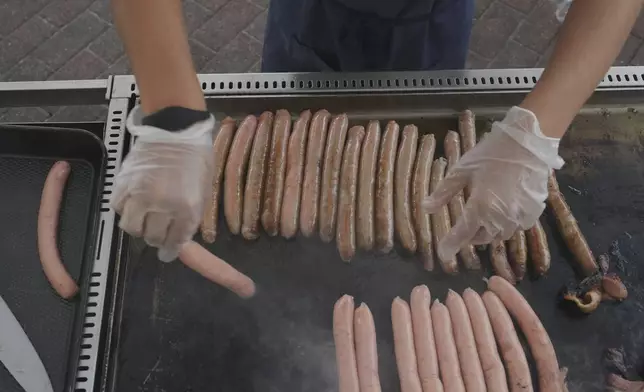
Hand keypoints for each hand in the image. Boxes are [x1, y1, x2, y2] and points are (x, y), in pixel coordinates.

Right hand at [111, 106, 213, 261]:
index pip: (175, 241)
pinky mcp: (123, 183)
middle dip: (156, 238)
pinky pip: (117, 207)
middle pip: (152, 237)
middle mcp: (162, 205)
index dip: (170, 249)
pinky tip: (133, 204)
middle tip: (158, 232)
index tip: (167, 252)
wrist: (175, 129)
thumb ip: (191, 215)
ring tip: (144, 220)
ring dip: (138, 227)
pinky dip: (124, 210)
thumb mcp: (203, 190)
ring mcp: (140, 195)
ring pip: (131, 226)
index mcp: (187, 208)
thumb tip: (180, 236)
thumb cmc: (196, 157)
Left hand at [423, 106, 563, 261]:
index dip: (449, 247)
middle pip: (480, 238)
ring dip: (487, 231)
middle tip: (463, 226)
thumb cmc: (491, 154)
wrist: (529, 142)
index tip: (443, 255)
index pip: (460, 236)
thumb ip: (443, 192)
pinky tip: (502, 212)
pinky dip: (505, 225)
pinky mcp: (534, 212)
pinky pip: (516, 227)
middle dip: (469, 235)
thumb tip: (425, 209)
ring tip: (481, 219)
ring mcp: (520, 217)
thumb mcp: (461, 170)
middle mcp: (500, 219)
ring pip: (499, 235)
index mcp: (480, 208)